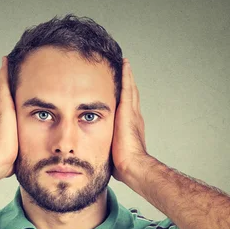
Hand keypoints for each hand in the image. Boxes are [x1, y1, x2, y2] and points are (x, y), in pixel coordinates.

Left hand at [111, 58, 148, 182]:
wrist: (133, 165)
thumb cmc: (123, 165)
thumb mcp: (112, 153)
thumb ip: (108, 148)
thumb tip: (95, 154)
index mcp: (130, 127)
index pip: (127, 108)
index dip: (126, 98)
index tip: (122, 89)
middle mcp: (134, 117)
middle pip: (131, 95)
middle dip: (127, 83)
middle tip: (125, 69)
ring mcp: (132, 113)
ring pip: (130, 88)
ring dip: (127, 76)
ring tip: (125, 63)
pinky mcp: (127, 110)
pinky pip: (127, 88)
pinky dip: (126, 75)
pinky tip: (124, 64)